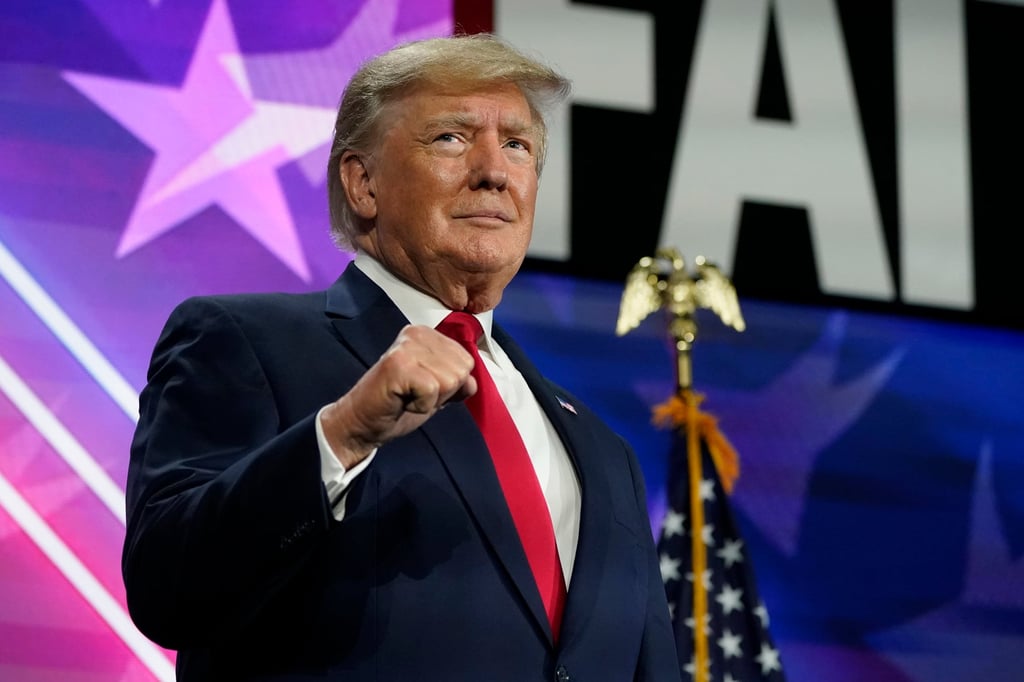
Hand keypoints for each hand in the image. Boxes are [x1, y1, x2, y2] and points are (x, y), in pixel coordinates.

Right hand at [319, 324, 477, 467]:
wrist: (362, 422)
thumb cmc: (397, 405)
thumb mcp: (437, 392)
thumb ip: (457, 382)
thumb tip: (472, 382)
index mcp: (427, 335)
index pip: (467, 361)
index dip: (451, 385)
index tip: (423, 388)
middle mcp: (417, 333)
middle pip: (462, 370)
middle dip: (444, 392)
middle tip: (415, 394)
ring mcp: (406, 347)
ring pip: (450, 379)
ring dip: (432, 399)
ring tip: (408, 396)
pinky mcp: (398, 364)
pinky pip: (432, 389)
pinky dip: (421, 405)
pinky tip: (402, 401)